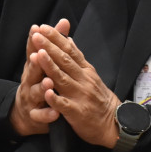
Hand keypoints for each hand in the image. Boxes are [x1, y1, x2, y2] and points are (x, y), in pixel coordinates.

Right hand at [10, 24, 58, 135]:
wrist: (27, 113)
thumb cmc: (38, 82)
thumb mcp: (43, 63)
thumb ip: (54, 43)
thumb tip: (64, 22)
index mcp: (33, 67)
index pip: (33, 51)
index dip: (33, 40)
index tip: (36, 29)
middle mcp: (29, 81)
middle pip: (32, 70)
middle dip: (36, 63)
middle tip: (39, 55)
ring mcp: (31, 98)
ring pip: (35, 92)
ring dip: (41, 87)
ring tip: (49, 82)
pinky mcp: (35, 115)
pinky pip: (40, 115)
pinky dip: (47, 113)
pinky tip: (54, 112)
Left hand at [30, 20, 119, 147]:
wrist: (114, 123)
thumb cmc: (98, 98)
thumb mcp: (90, 74)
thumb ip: (77, 58)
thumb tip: (68, 39)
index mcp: (85, 70)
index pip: (69, 50)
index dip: (56, 39)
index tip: (43, 27)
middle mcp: (83, 80)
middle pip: (64, 61)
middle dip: (49, 47)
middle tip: (36, 35)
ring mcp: (80, 96)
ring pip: (63, 79)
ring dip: (49, 66)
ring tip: (38, 54)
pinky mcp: (77, 112)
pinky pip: (64, 105)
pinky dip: (55, 98)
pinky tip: (47, 92)